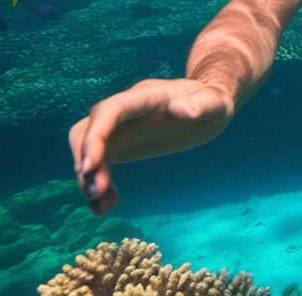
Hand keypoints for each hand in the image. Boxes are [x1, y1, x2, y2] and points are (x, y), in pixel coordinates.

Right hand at [69, 78, 235, 214]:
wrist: (207, 100)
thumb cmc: (213, 100)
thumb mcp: (216, 103)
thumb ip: (201, 105)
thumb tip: (179, 110)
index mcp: (147, 96)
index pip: (111, 110)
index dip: (95, 135)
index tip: (89, 166)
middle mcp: (126, 110)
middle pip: (88, 129)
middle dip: (84, 161)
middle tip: (96, 193)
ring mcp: (120, 126)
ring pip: (86, 147)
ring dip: (86, 177)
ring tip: (102, 205)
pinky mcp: (120, 143)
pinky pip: (96, 162)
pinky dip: (96, 184)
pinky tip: (107, 205)